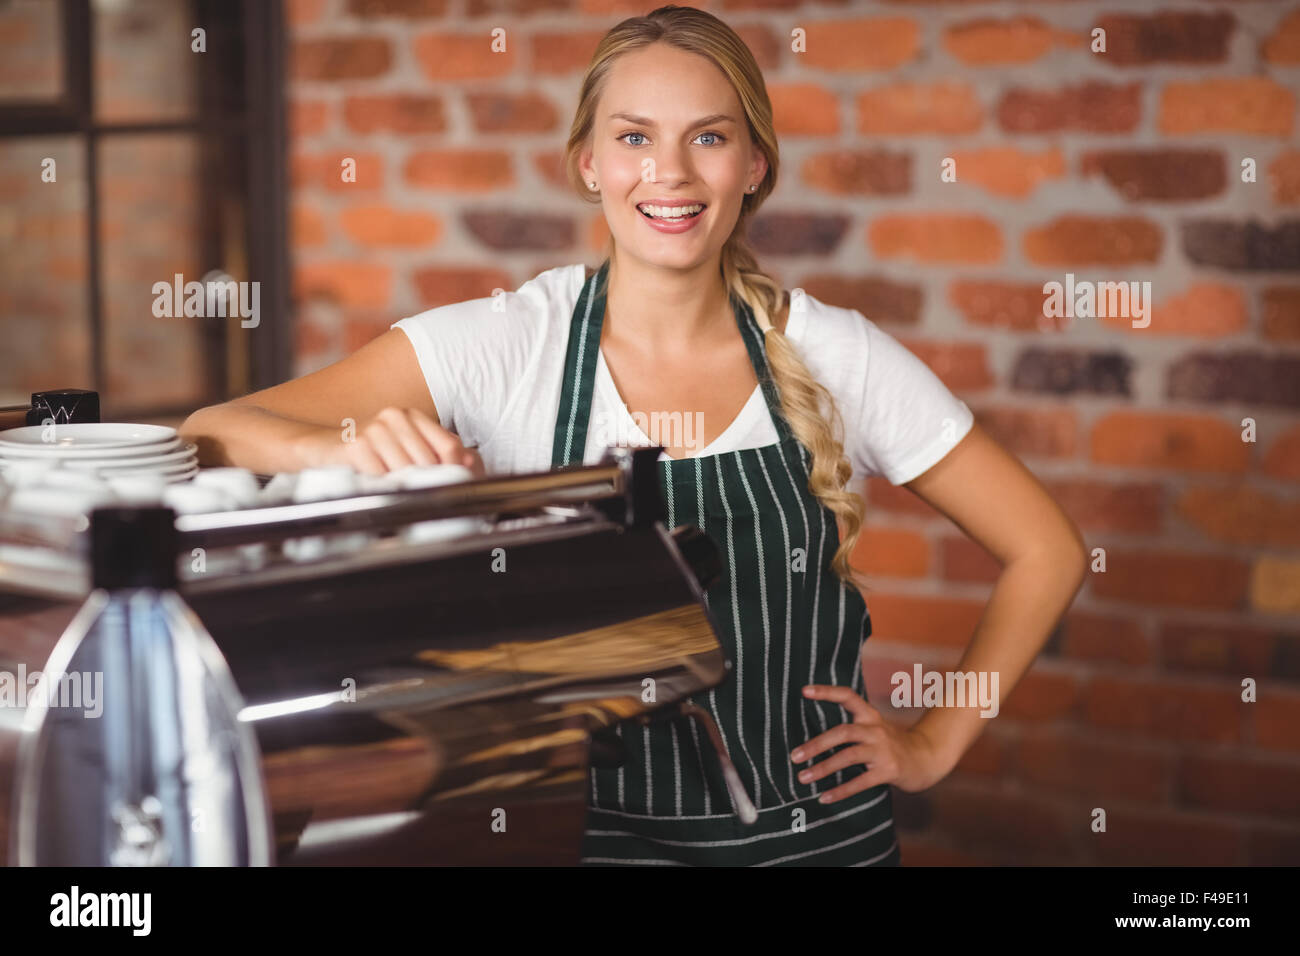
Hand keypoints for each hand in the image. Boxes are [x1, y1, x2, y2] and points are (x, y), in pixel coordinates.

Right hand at [296, 406, 485, 476]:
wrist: (316, 448)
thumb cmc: (365, 455)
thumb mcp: (402, 451)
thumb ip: (437, 455)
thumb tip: (471, 464)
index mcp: (412, 417)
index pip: (450, 447)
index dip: (456, 472)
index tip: (456, 490)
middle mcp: (395, 417)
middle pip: (431, 462)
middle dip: (430, 486)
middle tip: (425, 501)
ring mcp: (375, 428)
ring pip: (408, 471)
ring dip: (404, 489)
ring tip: (396, 493)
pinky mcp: (356, 445)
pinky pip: (383, 477)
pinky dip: (383, 489)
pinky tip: (377, 489)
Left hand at [790, 684, 948, 801]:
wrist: (927, 759)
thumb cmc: (893, 745)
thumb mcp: (875, 729)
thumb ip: (853, 728)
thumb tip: (815, 738)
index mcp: (870, 716)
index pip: (848, 696)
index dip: (826, 692)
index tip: (804, 690)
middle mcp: (876, 729)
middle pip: (843, 732)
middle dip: (816, 744)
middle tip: (794, 756)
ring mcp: (883, 750)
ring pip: (848, 756)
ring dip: (823, 768)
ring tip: (803, 777)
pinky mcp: (889, 770)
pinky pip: (861, 781)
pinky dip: (841, 790)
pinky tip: (824, 797)